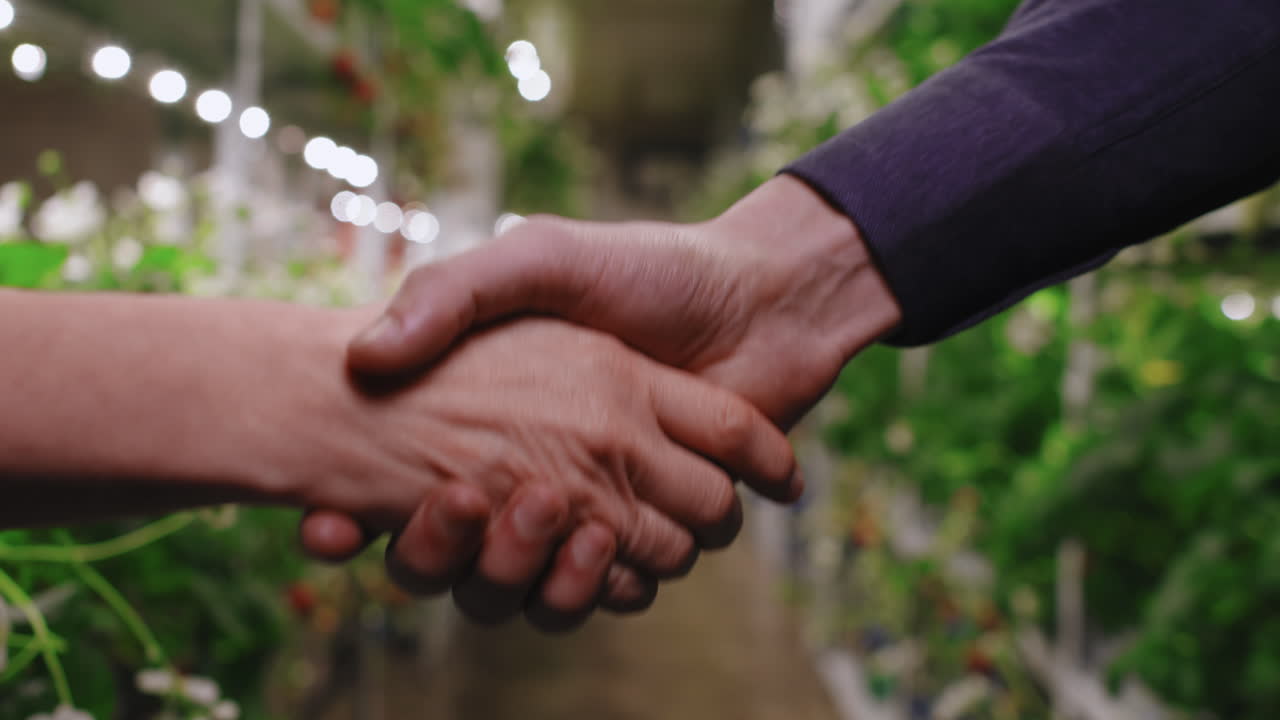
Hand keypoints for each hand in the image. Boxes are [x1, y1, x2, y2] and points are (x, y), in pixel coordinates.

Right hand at [303, 176, 899, 624]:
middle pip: (460, 557)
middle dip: (439, 553)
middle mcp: (543, 472)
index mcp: (502, 420)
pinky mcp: (661, 532)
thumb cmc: (649, 271)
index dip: (358, 520)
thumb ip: (457, 293)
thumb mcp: (540, 259)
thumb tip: (363, 358)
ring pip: (530, 585)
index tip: (330, 523)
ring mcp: (602, 507)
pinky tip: (591, 542)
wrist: (765, 299)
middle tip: (449, 502)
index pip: (407, 491)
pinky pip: (611, 591)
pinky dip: (595, 584)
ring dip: (518, 571)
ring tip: (533, 512)